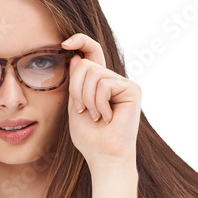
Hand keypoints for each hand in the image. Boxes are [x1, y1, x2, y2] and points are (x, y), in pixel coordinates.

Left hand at [61, 32, 140, 167]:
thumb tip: (76, 58)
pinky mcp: (132, 90)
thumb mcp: (75, 106)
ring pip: (93, 72)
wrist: (104, 156)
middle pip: (85, 63)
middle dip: (76, 89)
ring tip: (96, 117)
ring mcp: (123, 84)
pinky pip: (104, 84)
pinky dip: (99, 103)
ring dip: (87, 99)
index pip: (91, 52)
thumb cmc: (90, 138)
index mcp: (99, 83)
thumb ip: (75, 83)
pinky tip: (107, 118)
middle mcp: (113, 80)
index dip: (80, 41)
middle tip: (83, 110)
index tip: (64, 43)